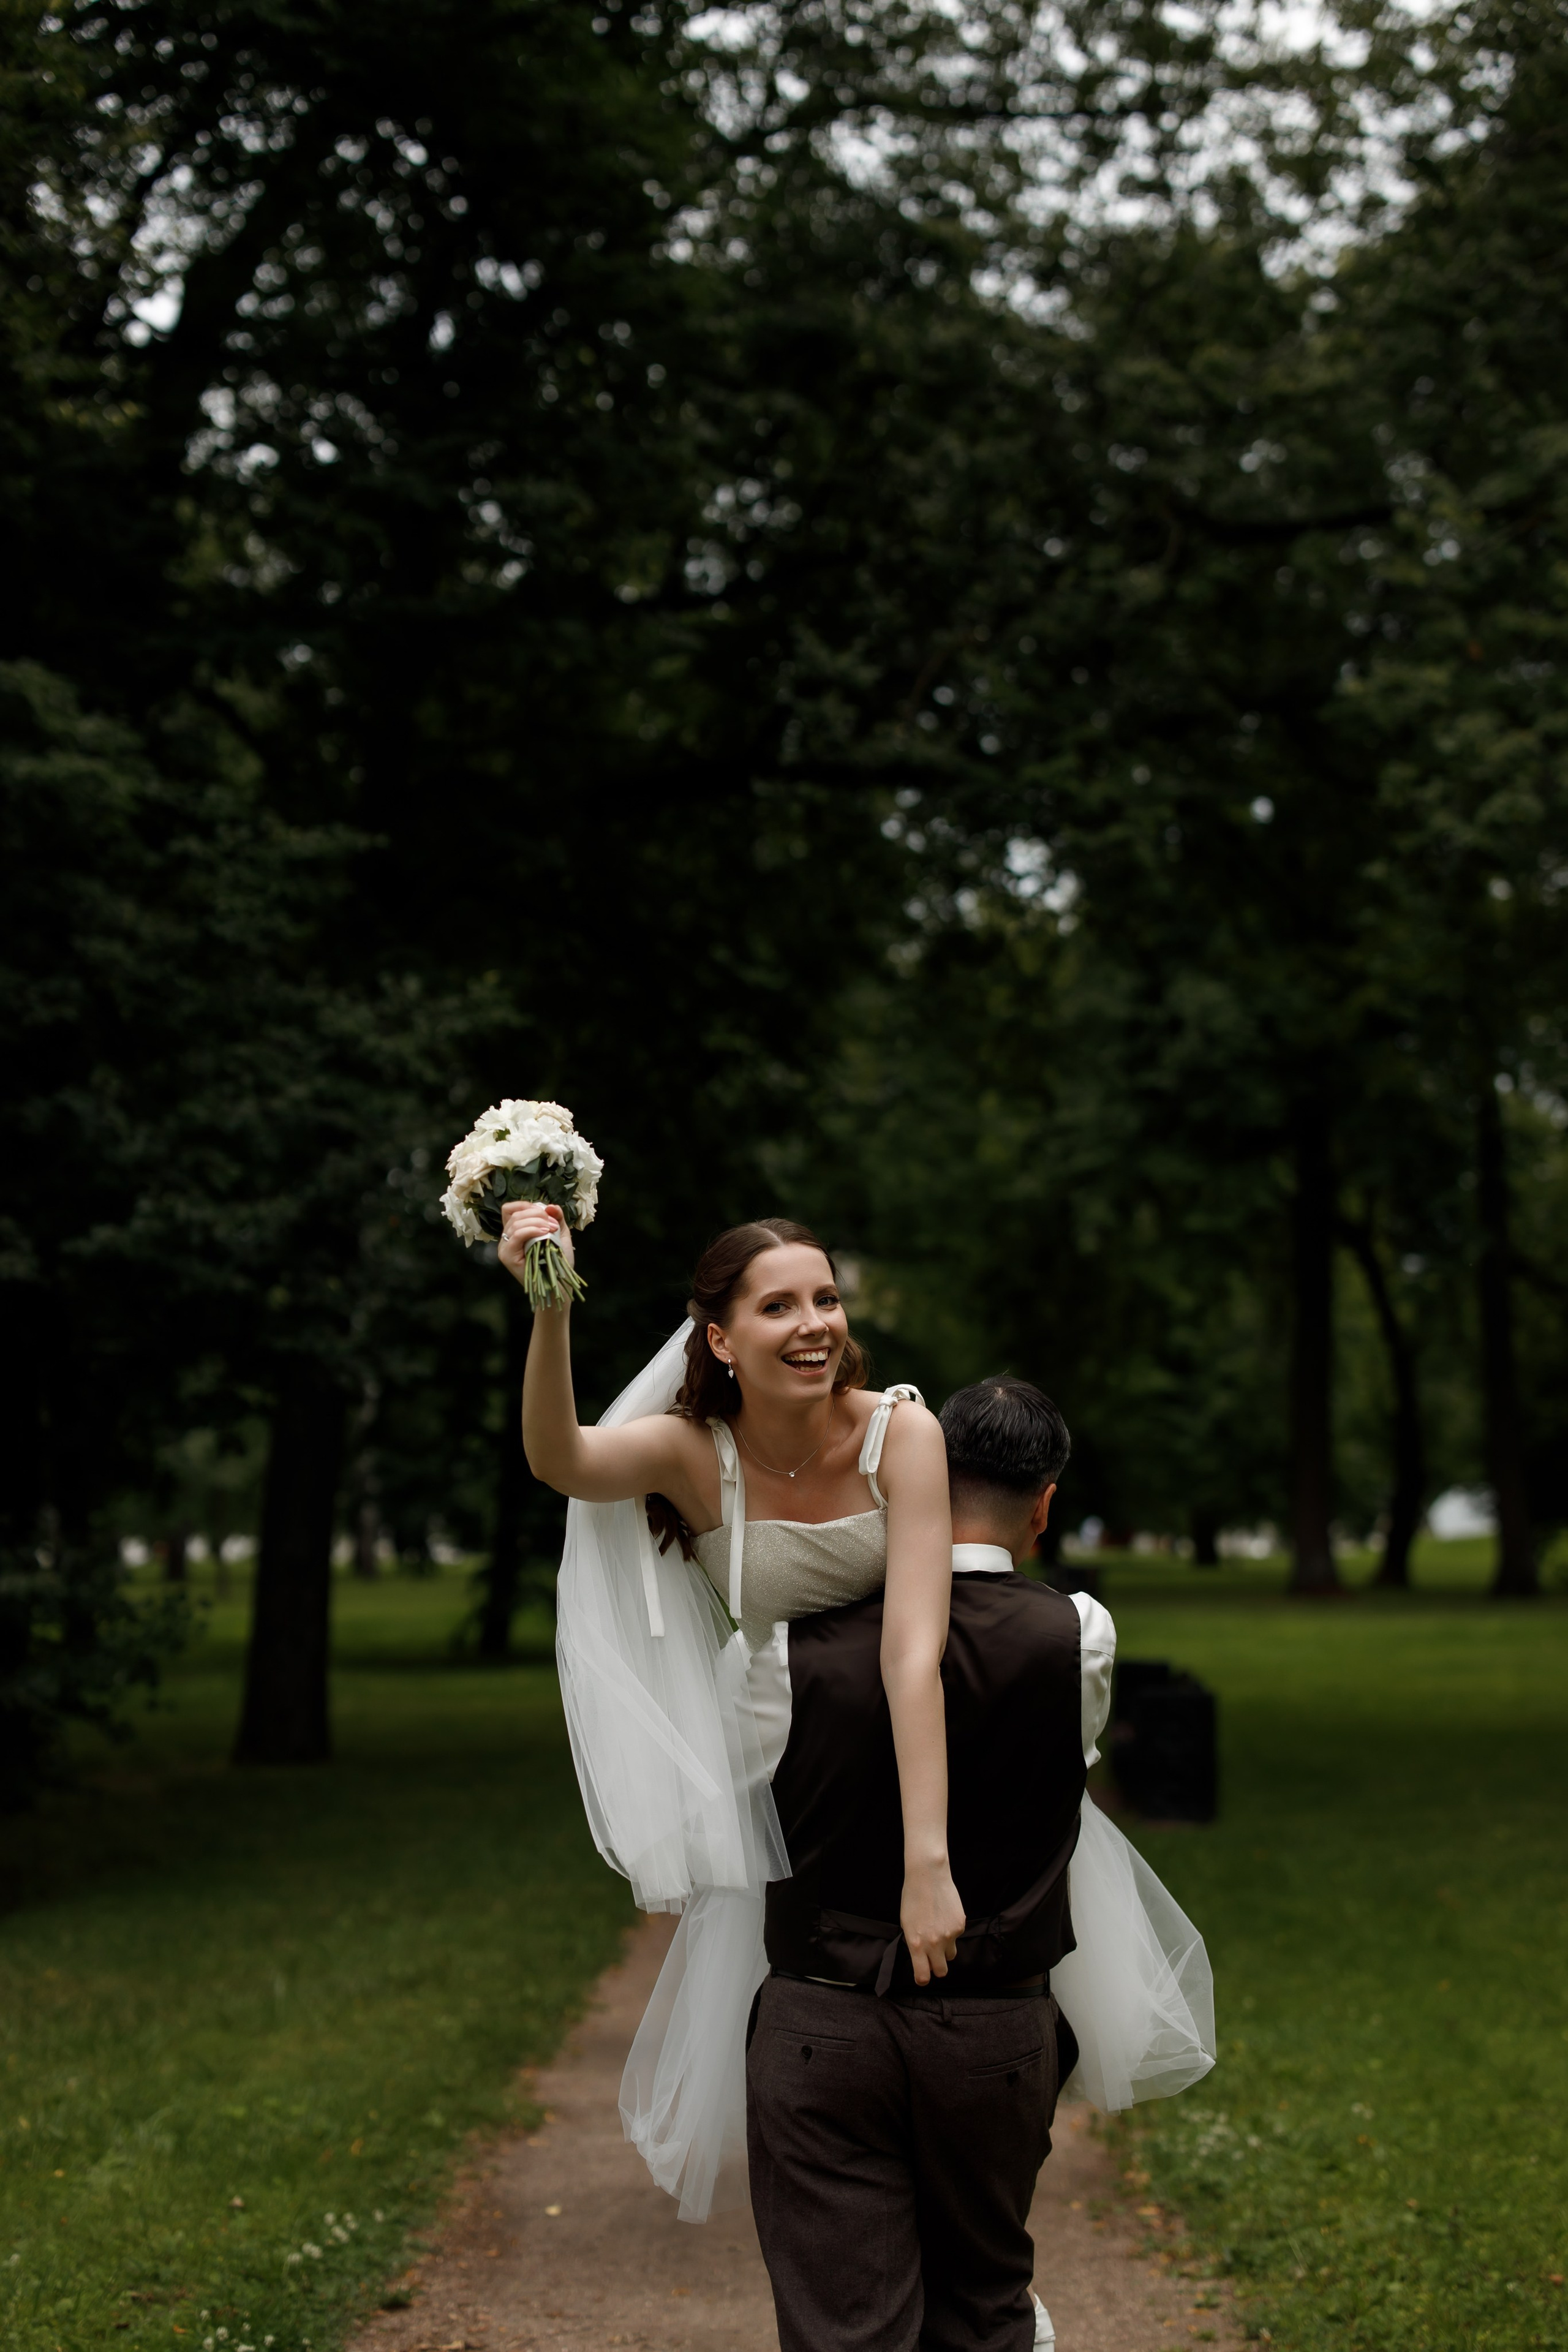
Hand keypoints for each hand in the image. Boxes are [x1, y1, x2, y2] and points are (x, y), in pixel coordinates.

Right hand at [499, 1200, 574, 1292]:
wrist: (558, 1283)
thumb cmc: (558, 1261)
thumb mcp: (559, 1234)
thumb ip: (556, 1218)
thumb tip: (551, 1205)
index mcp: (515, 1232)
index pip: (511, 1209)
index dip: (527, 1205)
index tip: (545, 1212)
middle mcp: (507, 1239)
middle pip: (515, 1214)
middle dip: (537, 1214)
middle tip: (554, 1224)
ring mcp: (505, 1248)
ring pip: (515, 1223)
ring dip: (537, 1221)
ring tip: (552, 1228)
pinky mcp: (507, 1256)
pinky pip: (516, 1235)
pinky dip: (531, 1229)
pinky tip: (544, 1232)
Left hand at [900, 1858, 964, 1985]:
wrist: (928, 1877)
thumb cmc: (912, 1898)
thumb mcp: (907, 1924)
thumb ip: (915, 1944)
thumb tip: (922, 1956)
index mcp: (916, 1944)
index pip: (922, 1976)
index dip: (922, 1978)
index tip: (922, 1976)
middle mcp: (934, 1944)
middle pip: (941, 1972)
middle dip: (937, 1967)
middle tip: (933, 1958)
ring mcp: (949, 1935)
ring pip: (951, 1955)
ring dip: (946, 1950)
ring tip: (939, 1933)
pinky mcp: (960, 1926)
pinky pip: (956, 1937)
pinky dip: (951, 1931)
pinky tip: (944, 1916)